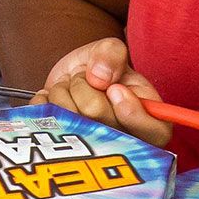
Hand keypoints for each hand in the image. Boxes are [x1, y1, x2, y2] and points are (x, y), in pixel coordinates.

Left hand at [41, 36, 168, 146]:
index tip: (115, 89)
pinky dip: (44, 101)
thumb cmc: (100, 71)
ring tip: (71, 88)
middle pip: (96, 113)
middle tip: (86, 80)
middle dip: (84, 87)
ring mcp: (91, 148)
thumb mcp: (111, 51)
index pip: (154, 132)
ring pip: (69, 117)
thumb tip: (100, 77)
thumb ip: (112, 54)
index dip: (133, 113)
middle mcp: (124, 140)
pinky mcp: (61, 148)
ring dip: (63, 92)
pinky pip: (45, 122)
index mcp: (150, 121)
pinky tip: (54, 99)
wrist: (71, 81)